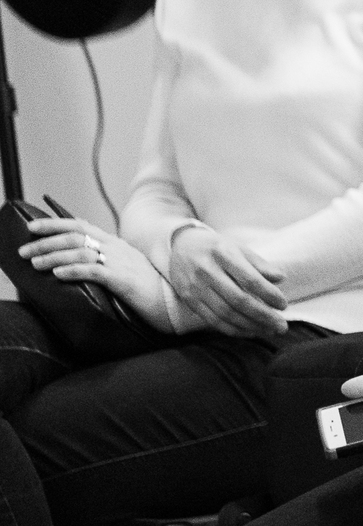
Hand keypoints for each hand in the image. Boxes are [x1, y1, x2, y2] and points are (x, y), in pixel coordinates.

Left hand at [21, 217, 172, 332]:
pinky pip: (94, 271)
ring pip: (80, 252)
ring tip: (34, 262)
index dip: (55, 224)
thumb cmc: (151, 288)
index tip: (32, 226)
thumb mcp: (127, 268)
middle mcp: (117, 248)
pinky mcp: (124, 279)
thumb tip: (80, 260)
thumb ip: (107, 260)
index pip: (81, 226)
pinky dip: (73, 270)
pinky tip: (57, 275)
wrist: (176, 301)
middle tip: (24, 250)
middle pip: (76, 237)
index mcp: (116, 244)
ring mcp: (121, 262)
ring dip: (53, 256)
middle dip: (46, 241)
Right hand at [168, 225, 288, 337]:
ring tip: (269, 331)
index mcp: (224, 254)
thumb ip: (259, 263)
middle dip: (263, 316)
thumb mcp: (239, 248)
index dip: (268, 294)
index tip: (283, 305)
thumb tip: (281, 278)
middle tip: (281, 326)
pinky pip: (213, 320)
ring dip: (250, 326)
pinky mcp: (190, 300)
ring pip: (225, 314)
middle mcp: (207, 271)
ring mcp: (196, 288)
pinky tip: (250, 331)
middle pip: (238, 300)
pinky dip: (233, 329)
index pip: (249, 279)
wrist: (182, 246)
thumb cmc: (218, 248)